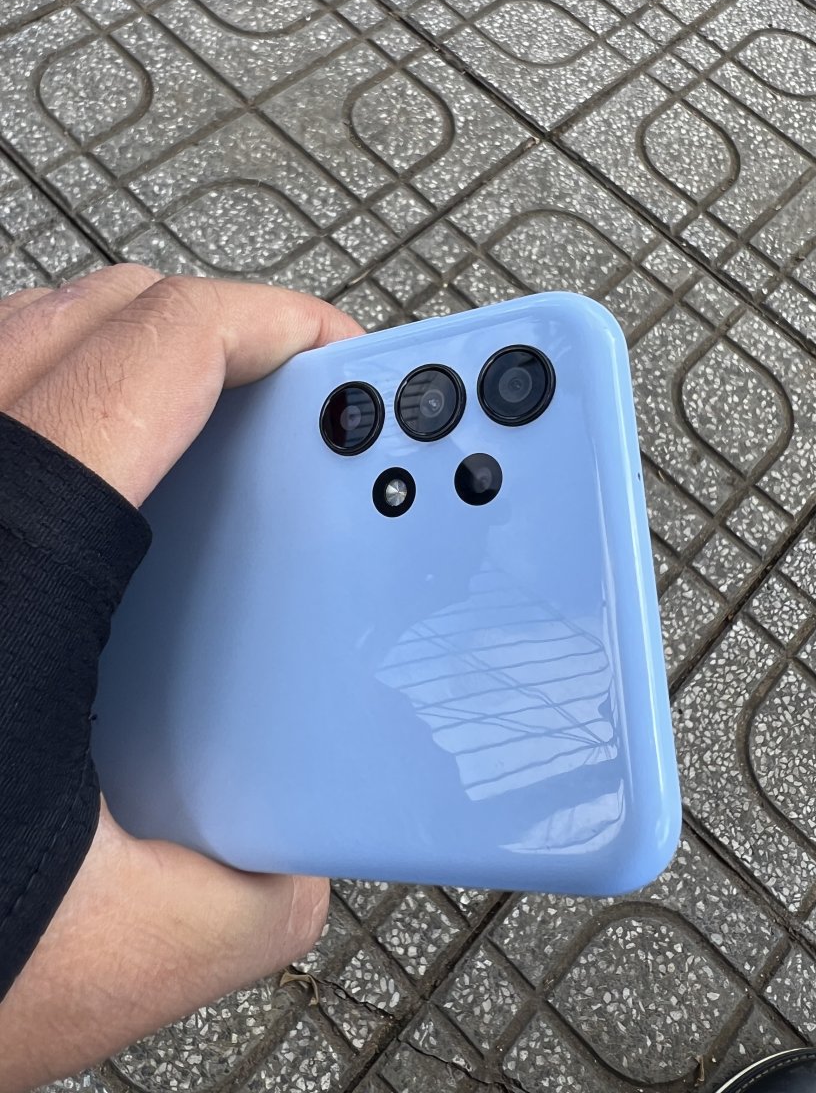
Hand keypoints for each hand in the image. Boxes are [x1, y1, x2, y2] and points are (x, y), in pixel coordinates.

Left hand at [0, 266, 362, 1090]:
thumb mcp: (103, 952)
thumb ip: (242, 903)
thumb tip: (292, 867)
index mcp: (10, 556)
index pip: (160, 347)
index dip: (270, 323)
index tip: (336, 354)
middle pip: (97, 310)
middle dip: (221, 327)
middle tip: (294, 396)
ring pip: (26, 337)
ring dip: (137, 359)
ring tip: (212, 434)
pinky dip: (61, 405)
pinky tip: (98, 506)